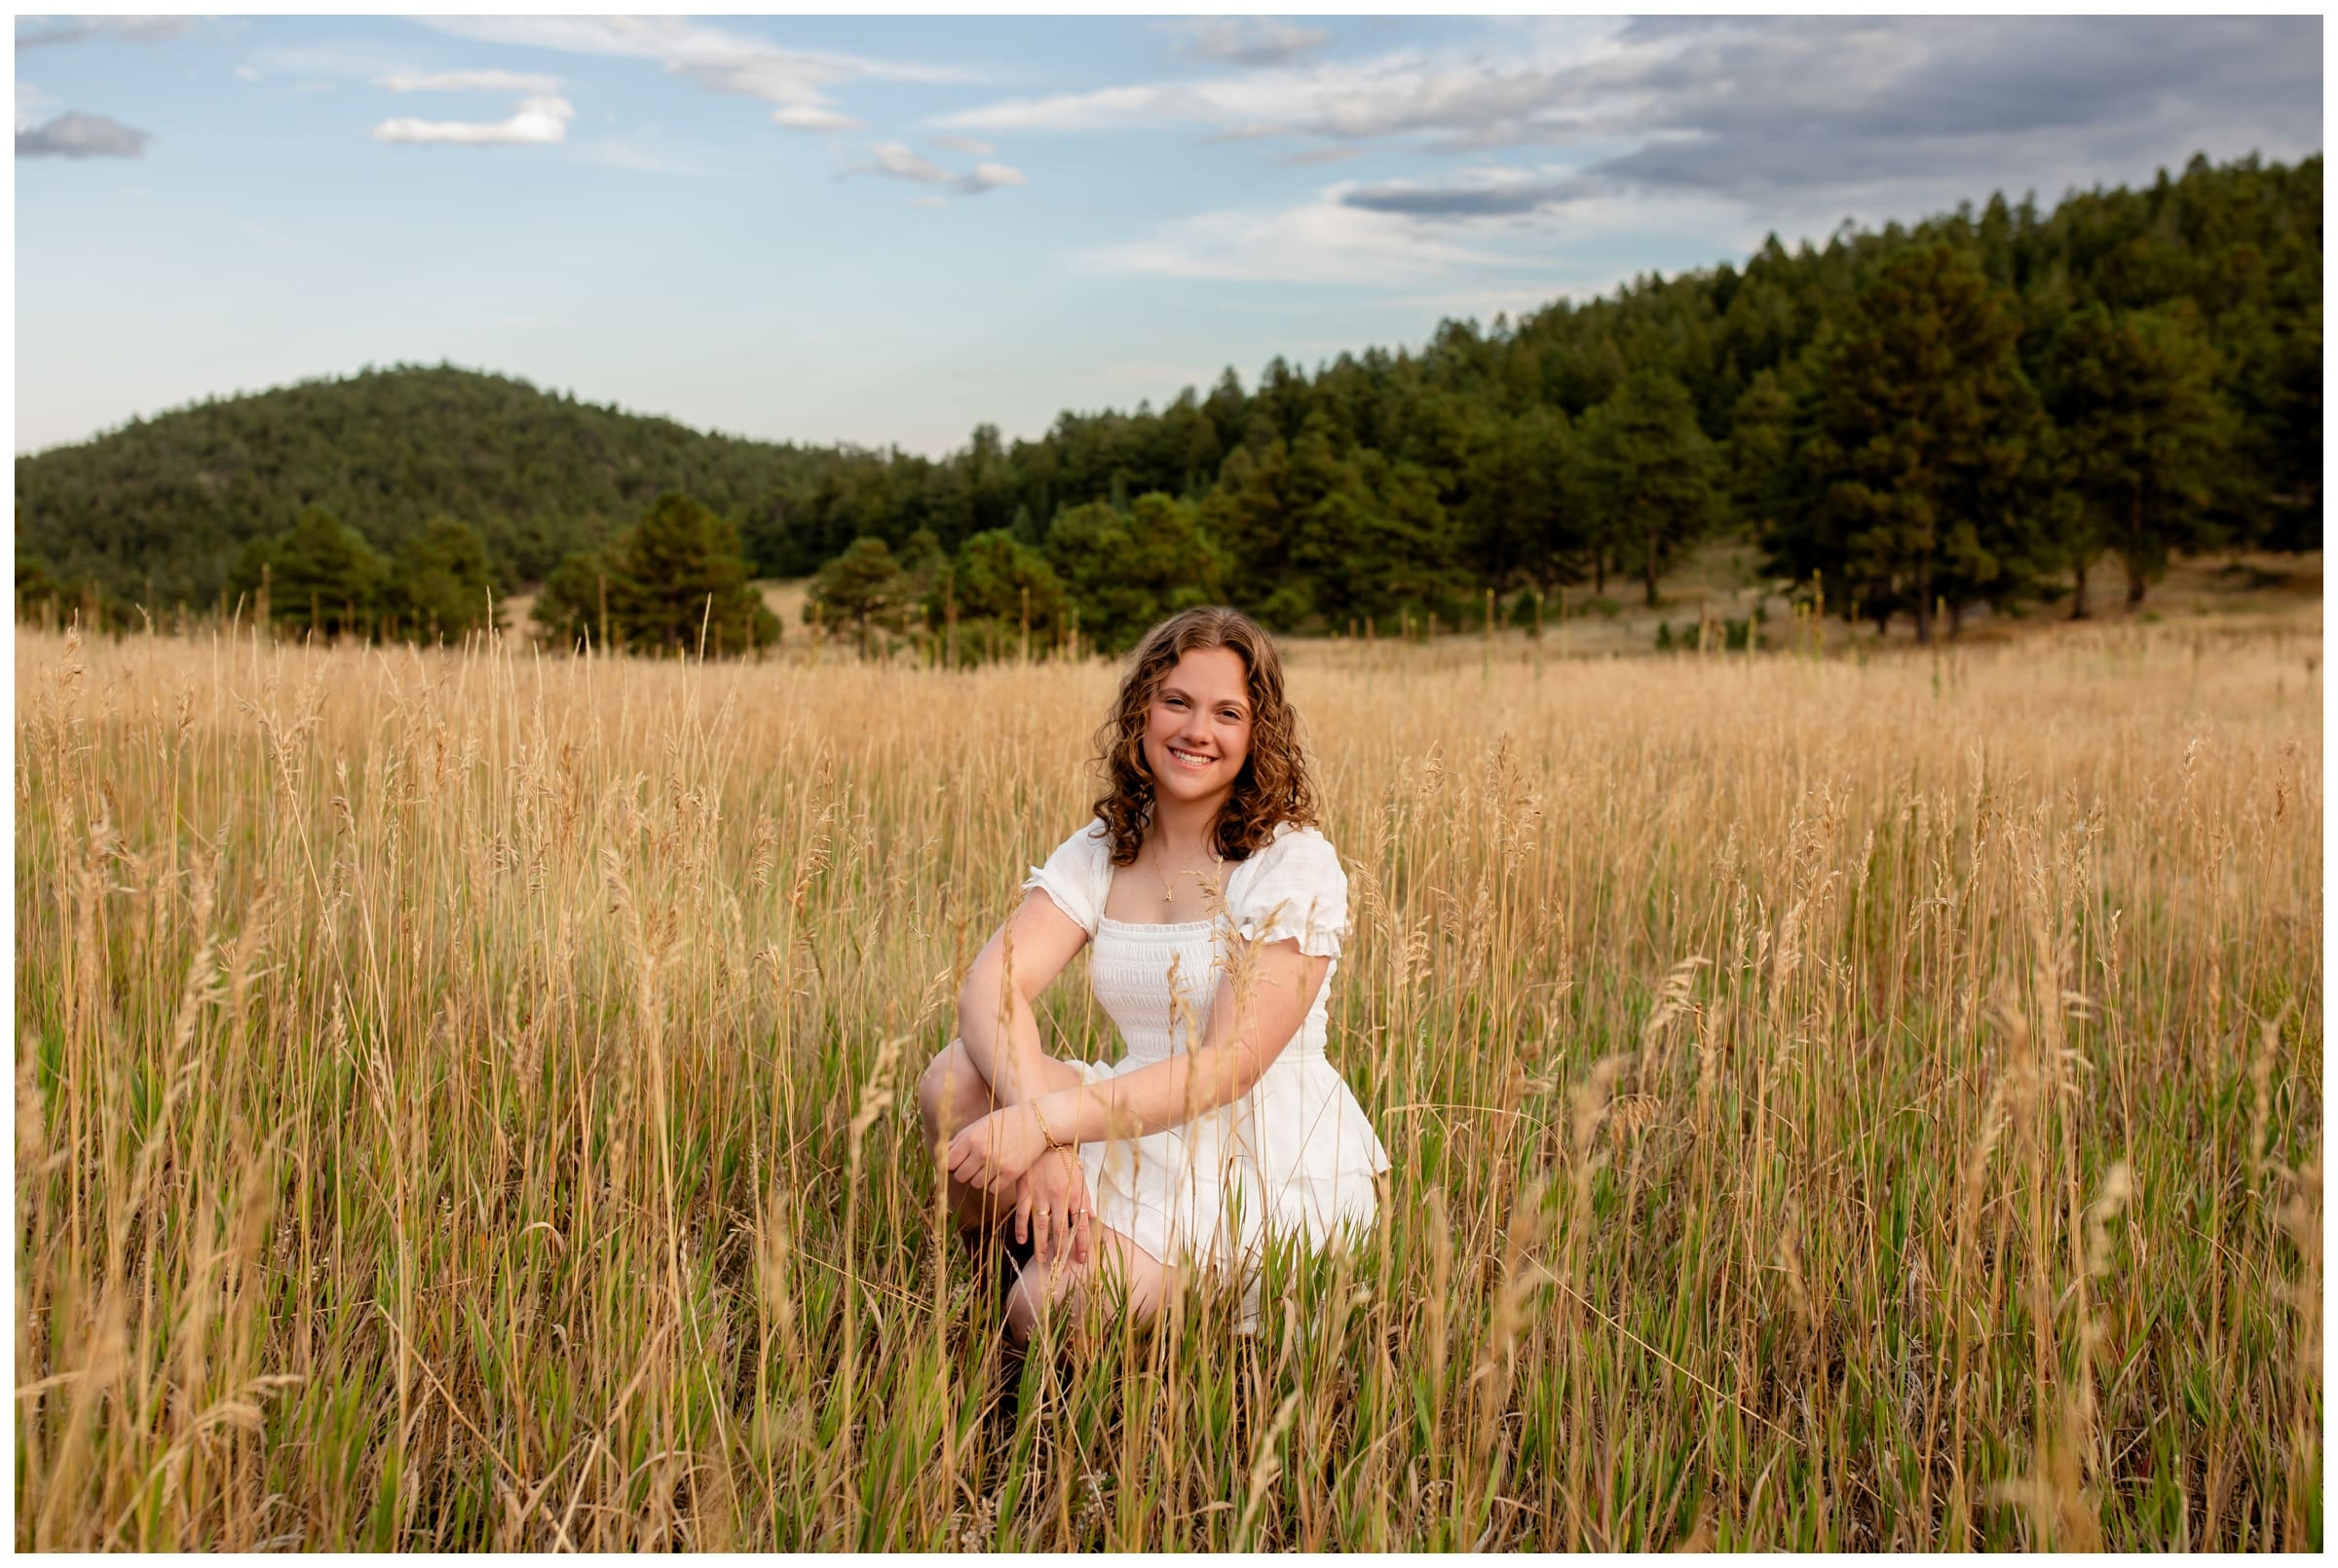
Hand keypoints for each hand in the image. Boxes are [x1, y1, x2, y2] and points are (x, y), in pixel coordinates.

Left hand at [945, 1104, 1045, 1193]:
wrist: (1037, 1121)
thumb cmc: (1006, 1121)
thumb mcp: (980, 1124)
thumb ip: (961, 1139)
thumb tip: (943, 1155)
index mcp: (971, 1138)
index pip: (948, 1163)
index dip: (951, 1165)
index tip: (958, 1163)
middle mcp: (981, 1152)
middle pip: (960, 1176)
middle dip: (965, 1172)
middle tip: (974, 1165)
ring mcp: (996, 1164)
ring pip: (975, 1184)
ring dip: (979, 1179)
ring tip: (988, 1167)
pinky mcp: (1011, 1174)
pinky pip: (992, 1190)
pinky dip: (993, 1185)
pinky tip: (999, 1173)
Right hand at [1018, 1145, 1093, 1268]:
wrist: (1046, 1136)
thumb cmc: (1065, 1157)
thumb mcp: (1080, 1176)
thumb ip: (1085, 1198)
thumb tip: (1092, 1218)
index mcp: (1076, 1194)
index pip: (1081, 1225)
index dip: (1082, 1244)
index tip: (1081, 1259)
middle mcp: (1060, 1198)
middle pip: (1062, 1230)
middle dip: (1062, 1250)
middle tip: (1060, 1268)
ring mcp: (1041, 1195)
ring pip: (1042, 1226)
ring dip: (1042, 1246)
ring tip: (1042, 1261)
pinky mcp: (1026, 1190)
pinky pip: (1023, 1214)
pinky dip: (1022, 1228)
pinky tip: (1023, 1240)